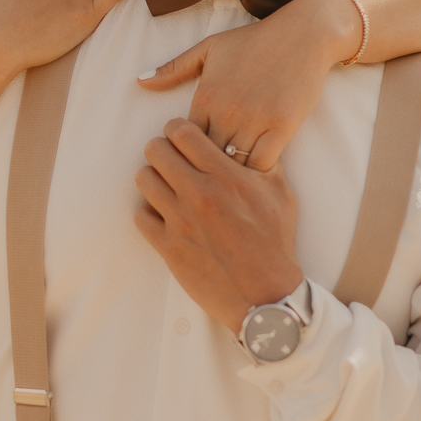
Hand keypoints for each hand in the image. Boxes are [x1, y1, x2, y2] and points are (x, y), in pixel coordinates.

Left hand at [134, 117, 302, 330]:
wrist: (265, 292)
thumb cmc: (275, 243)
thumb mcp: (281, 194)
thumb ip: (264, 164)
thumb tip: (252, 145)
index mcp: (225, 175)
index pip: (182, 131)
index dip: (178, 129)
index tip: (182, 136)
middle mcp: (198, 193)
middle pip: (155, 150)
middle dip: (161, 149)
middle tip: (171, 159)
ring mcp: (180, 221)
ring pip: (143, 179)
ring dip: (152, 178)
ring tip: (166, 186)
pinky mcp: (168, 246)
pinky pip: (140, 216)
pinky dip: (148, 211)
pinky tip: (163, 215)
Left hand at [136, 0, 359, 170]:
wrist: (303, 33)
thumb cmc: (254, 40)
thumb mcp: (208, 48)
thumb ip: (173, 68)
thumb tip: (140, 81)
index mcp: (205, 96)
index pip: (182, 141)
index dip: (182, 156)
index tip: (187, 164)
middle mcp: (226, 111)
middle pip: (203, 159)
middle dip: (201, 173)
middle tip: (203, 185)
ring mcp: (254, 120)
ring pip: (231, 165)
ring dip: (228, 177)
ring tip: (226, 186)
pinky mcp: (281, 126)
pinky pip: (262, 163)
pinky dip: (256, 174)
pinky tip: (254, 176)